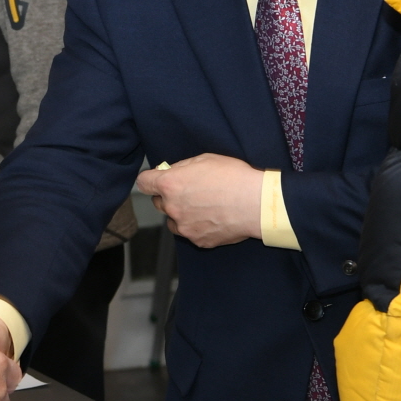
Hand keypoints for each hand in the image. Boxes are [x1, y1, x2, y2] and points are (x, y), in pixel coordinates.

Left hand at [135, 154, 264, 247]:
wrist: (256, 203)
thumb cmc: (234, 177)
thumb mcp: (205, 159)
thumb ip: (181, 167)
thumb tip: (170, 171)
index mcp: (170, 185)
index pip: (143, 183)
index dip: (150, 180)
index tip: (156, 180)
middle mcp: (173, 207)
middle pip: (158, 203)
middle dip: (169, 197)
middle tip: (191, 191)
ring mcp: (185, 227)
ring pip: (173, 221)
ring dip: (182, 214)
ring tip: (204, 207)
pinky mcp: (198, 240)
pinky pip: (191, 233)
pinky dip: (198, 226)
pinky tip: (214, 217)